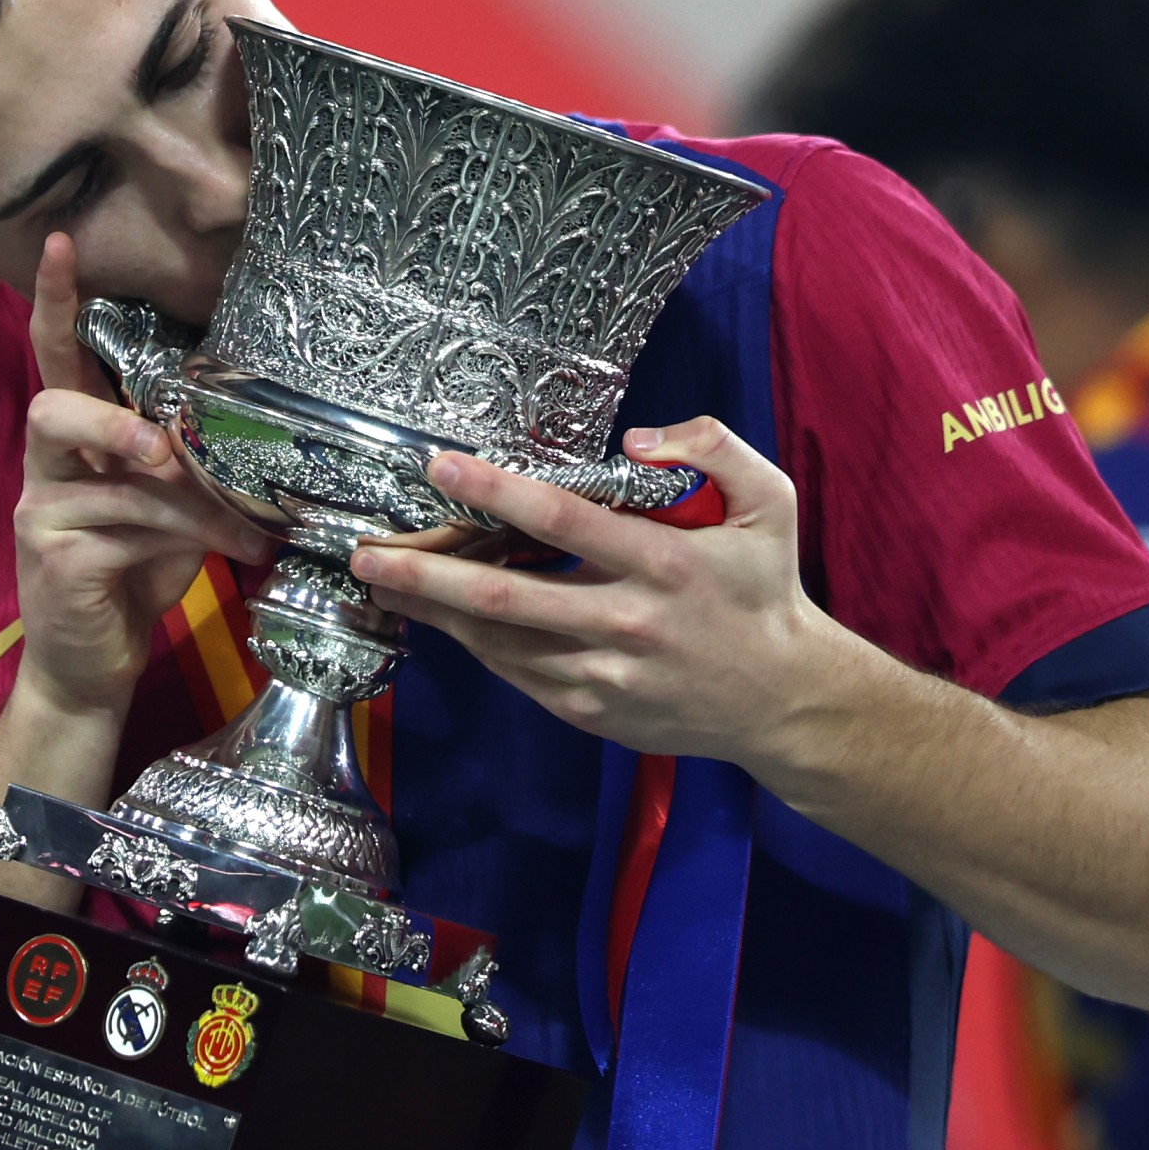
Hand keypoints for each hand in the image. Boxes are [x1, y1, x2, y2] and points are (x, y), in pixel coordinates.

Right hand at [11, 235, 274, 717]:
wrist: (92, 669)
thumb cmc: (133, 579)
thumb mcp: (168, 514)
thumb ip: (187, 471)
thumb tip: (256, 438)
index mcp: (71, 445)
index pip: (55, 360)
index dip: (56, 304)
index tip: (63, 242)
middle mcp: (43, 470)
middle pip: (51, 409)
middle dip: (111, 422)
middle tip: (163, 448)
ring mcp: (40, 516)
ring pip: (119, 483)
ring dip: (193, 505)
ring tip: (248, 530)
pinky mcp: (57, 562)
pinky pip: (130, 531)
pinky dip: (193, 540)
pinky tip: (234, 556)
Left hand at [348, 417, 828, 763]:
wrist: (782, 700)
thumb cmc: (765, 591)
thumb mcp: (769, 502)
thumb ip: (712, 448)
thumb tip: (636, 439)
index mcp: (664, 564)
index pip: (562, 520)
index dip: (495, 490)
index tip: (440, 464)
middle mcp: (625, 623)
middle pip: (504, 595)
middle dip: (425, 574)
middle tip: (366, 552)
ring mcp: (602, 675)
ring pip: (498, 640)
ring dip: (435, 611)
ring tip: (383, 580)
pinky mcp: (590, 710)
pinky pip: (515, 671)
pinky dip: (474, 641)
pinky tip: (443, 614)